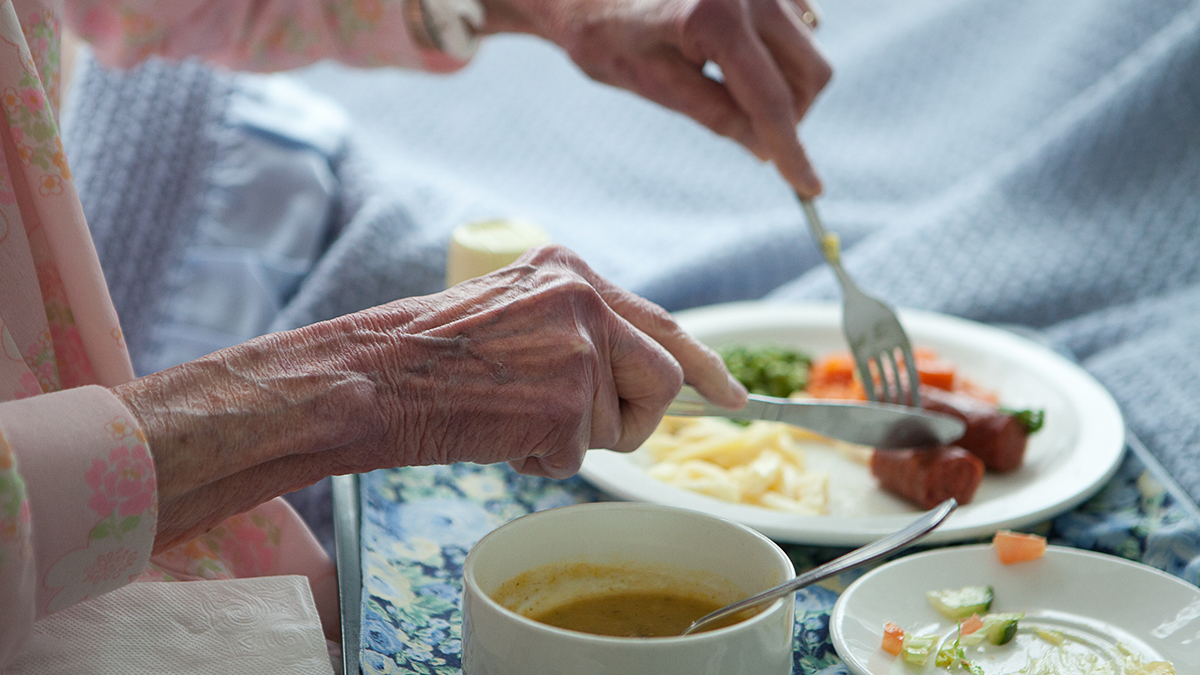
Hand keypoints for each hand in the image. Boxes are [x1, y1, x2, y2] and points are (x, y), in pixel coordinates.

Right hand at [343, 244, 747, 476]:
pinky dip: (540, 460)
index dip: (705, 365)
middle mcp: (584, 300)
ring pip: (620, 426)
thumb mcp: (517, 315)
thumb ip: (581, 334)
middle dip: (631, 416)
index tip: (734, 395)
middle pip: (662, 378)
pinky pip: (579, 458)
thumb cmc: (432, 356)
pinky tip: (497, 432)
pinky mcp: (564, 401)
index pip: (661, 323)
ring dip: (572, 440)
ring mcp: (577, 349)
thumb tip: (642, 378)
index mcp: (572, 272)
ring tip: (511, 416)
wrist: (373, 377)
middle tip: (577, 426)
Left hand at [480, 0, 831, 195]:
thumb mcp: (656, 85)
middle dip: (792, 113)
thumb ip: (718, 116)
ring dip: (785, 83)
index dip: (793, 151)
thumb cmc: (608, 34)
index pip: (771, 100)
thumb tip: (768, 151)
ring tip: (726, 84)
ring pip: (809, 50)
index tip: (810, 189)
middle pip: (811, 72)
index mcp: (716, 17)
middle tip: (752, 134)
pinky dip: (778, 53)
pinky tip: (734, 54)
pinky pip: (798, 26)